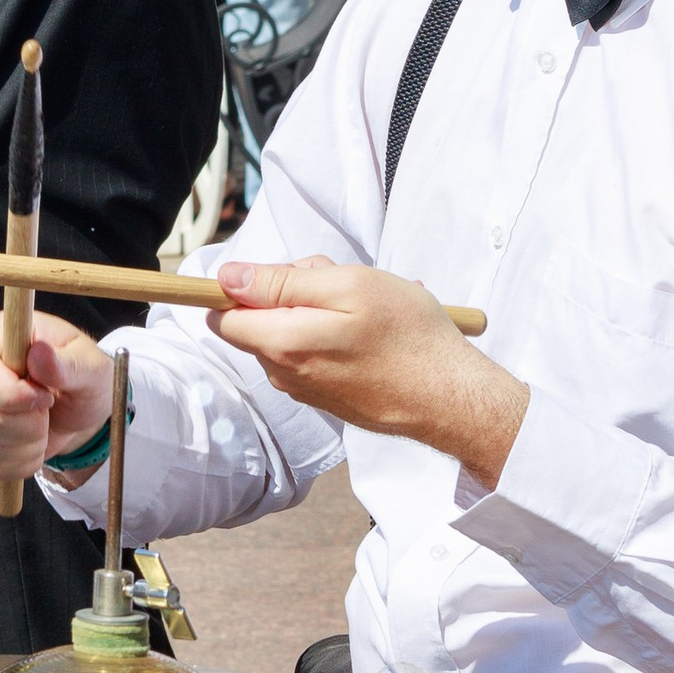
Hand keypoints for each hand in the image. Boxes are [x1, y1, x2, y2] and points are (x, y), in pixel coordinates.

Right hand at [0, 309, 115, 484]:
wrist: (75, 407)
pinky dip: (13, 464)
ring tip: (42, 430)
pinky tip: (29, 447)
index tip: (46, 399)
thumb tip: (39, 353)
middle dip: (26, 428)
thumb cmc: (83, 379)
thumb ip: (68, 364)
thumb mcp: (92, 369)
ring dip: (24, 448)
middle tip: (47, 414)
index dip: (11, 394)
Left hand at [208, 255, 527, 483]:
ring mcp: (305, 390)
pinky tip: (375, 333)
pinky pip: (315, 355)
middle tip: (344, 287)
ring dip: (320, 313)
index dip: (244, 286)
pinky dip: (337, 337)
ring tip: (369, 309)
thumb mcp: (347, 286)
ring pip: (290, 335)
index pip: (223, 314)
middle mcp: (284, 373)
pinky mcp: (327, 398)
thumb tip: (227, 277)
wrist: (450, 398)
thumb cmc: (406, 335)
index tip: (286, 274)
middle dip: (293, 294)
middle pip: (260, 320)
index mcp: (281, 343)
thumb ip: (281, 282)